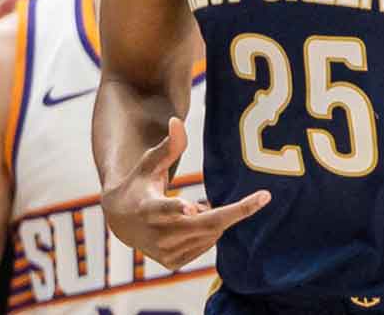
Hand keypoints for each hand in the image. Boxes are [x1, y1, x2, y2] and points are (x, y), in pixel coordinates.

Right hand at [103, 117, 269, 269]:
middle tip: (263, 197)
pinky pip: (207, 245)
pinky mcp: (172, 263)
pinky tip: (193, 221)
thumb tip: (176, 120)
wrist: (120, 223)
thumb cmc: (139, 184)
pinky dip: (210, 231)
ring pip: (210, 234)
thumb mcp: (149, 164)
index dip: (177, 209)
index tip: (191, 207)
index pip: (163, 209)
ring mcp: (164, 253)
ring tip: (196, 207)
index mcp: (146, 208)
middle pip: (205, 224)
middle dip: (236, 211)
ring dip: (216, 217)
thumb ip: (168, 146)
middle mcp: (156, 235)